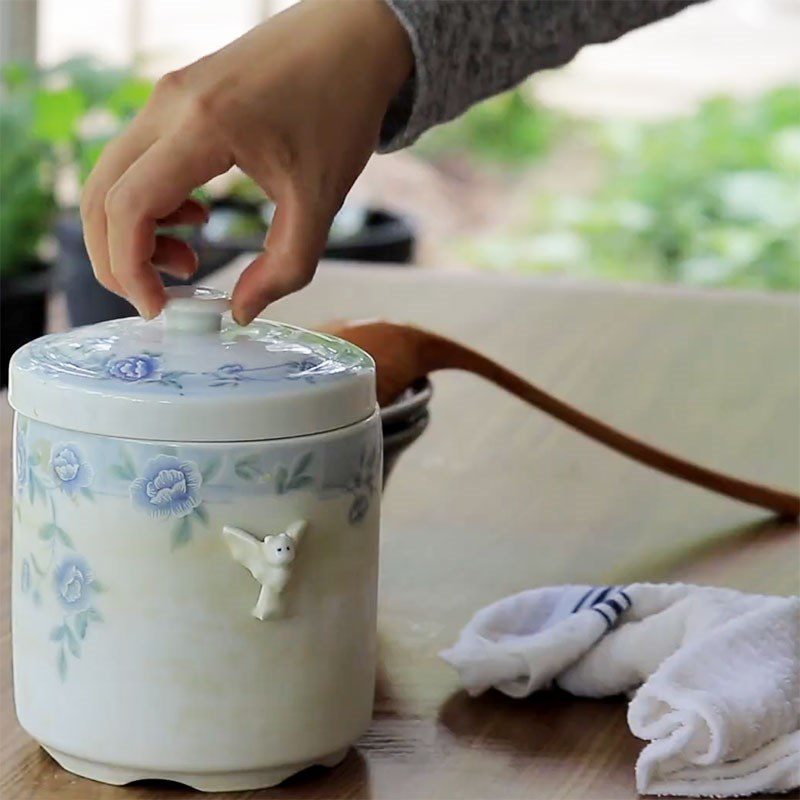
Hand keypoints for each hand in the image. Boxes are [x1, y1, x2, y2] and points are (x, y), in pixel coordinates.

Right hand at [80, 0, 411, 323]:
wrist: (354, 38)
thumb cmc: (342, 108)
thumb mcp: (322, 201)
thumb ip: (286, 267)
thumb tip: (240, 311)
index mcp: (202, 126)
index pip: (128, 207)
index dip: (130, 270)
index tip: (158, 309)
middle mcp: (169, 105)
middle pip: (101, 194)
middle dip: (119, 258)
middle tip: (161, 295)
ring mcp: (167, 96)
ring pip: (114, 177)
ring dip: (136, 231)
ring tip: (190, 257)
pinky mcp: (178, 99)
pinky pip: (139, 159)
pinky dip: (152, 202)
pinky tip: (197, 218)